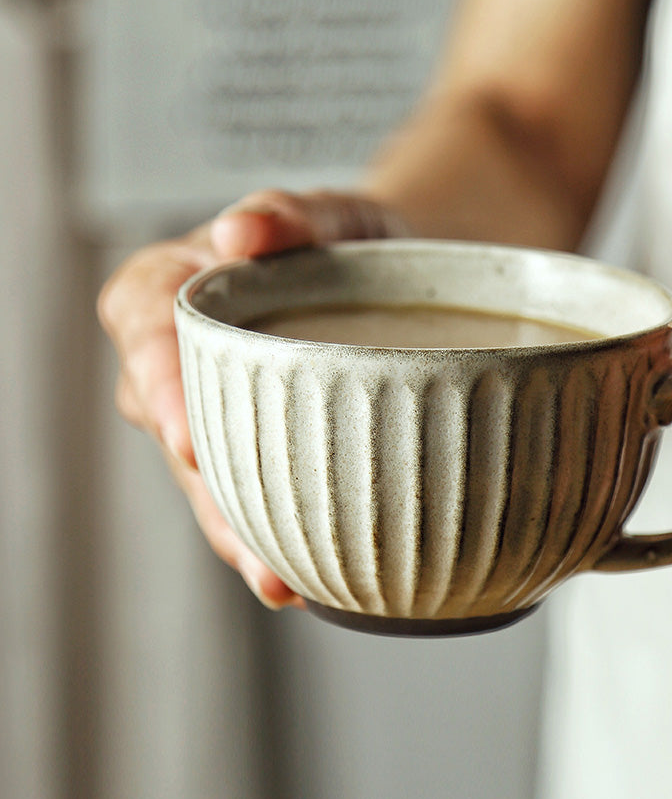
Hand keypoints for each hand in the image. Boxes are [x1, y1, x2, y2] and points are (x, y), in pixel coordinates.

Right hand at [97, 189, 407, 607]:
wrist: (400, 284)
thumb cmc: (348, 242)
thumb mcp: (326, 215)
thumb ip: (284, 216)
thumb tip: (240, 234)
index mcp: (171, 288)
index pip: (144, 328)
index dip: (160, 384)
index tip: (186, 437)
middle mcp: (184, 362)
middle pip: (176, 429)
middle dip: (207, 493)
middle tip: (246, 545)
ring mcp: (221, 415)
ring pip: (215, 482)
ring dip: (242, 537)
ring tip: (280, 583)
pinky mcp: (263, 454)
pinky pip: (260, 500)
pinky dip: (279, 540)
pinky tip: (305, 581)